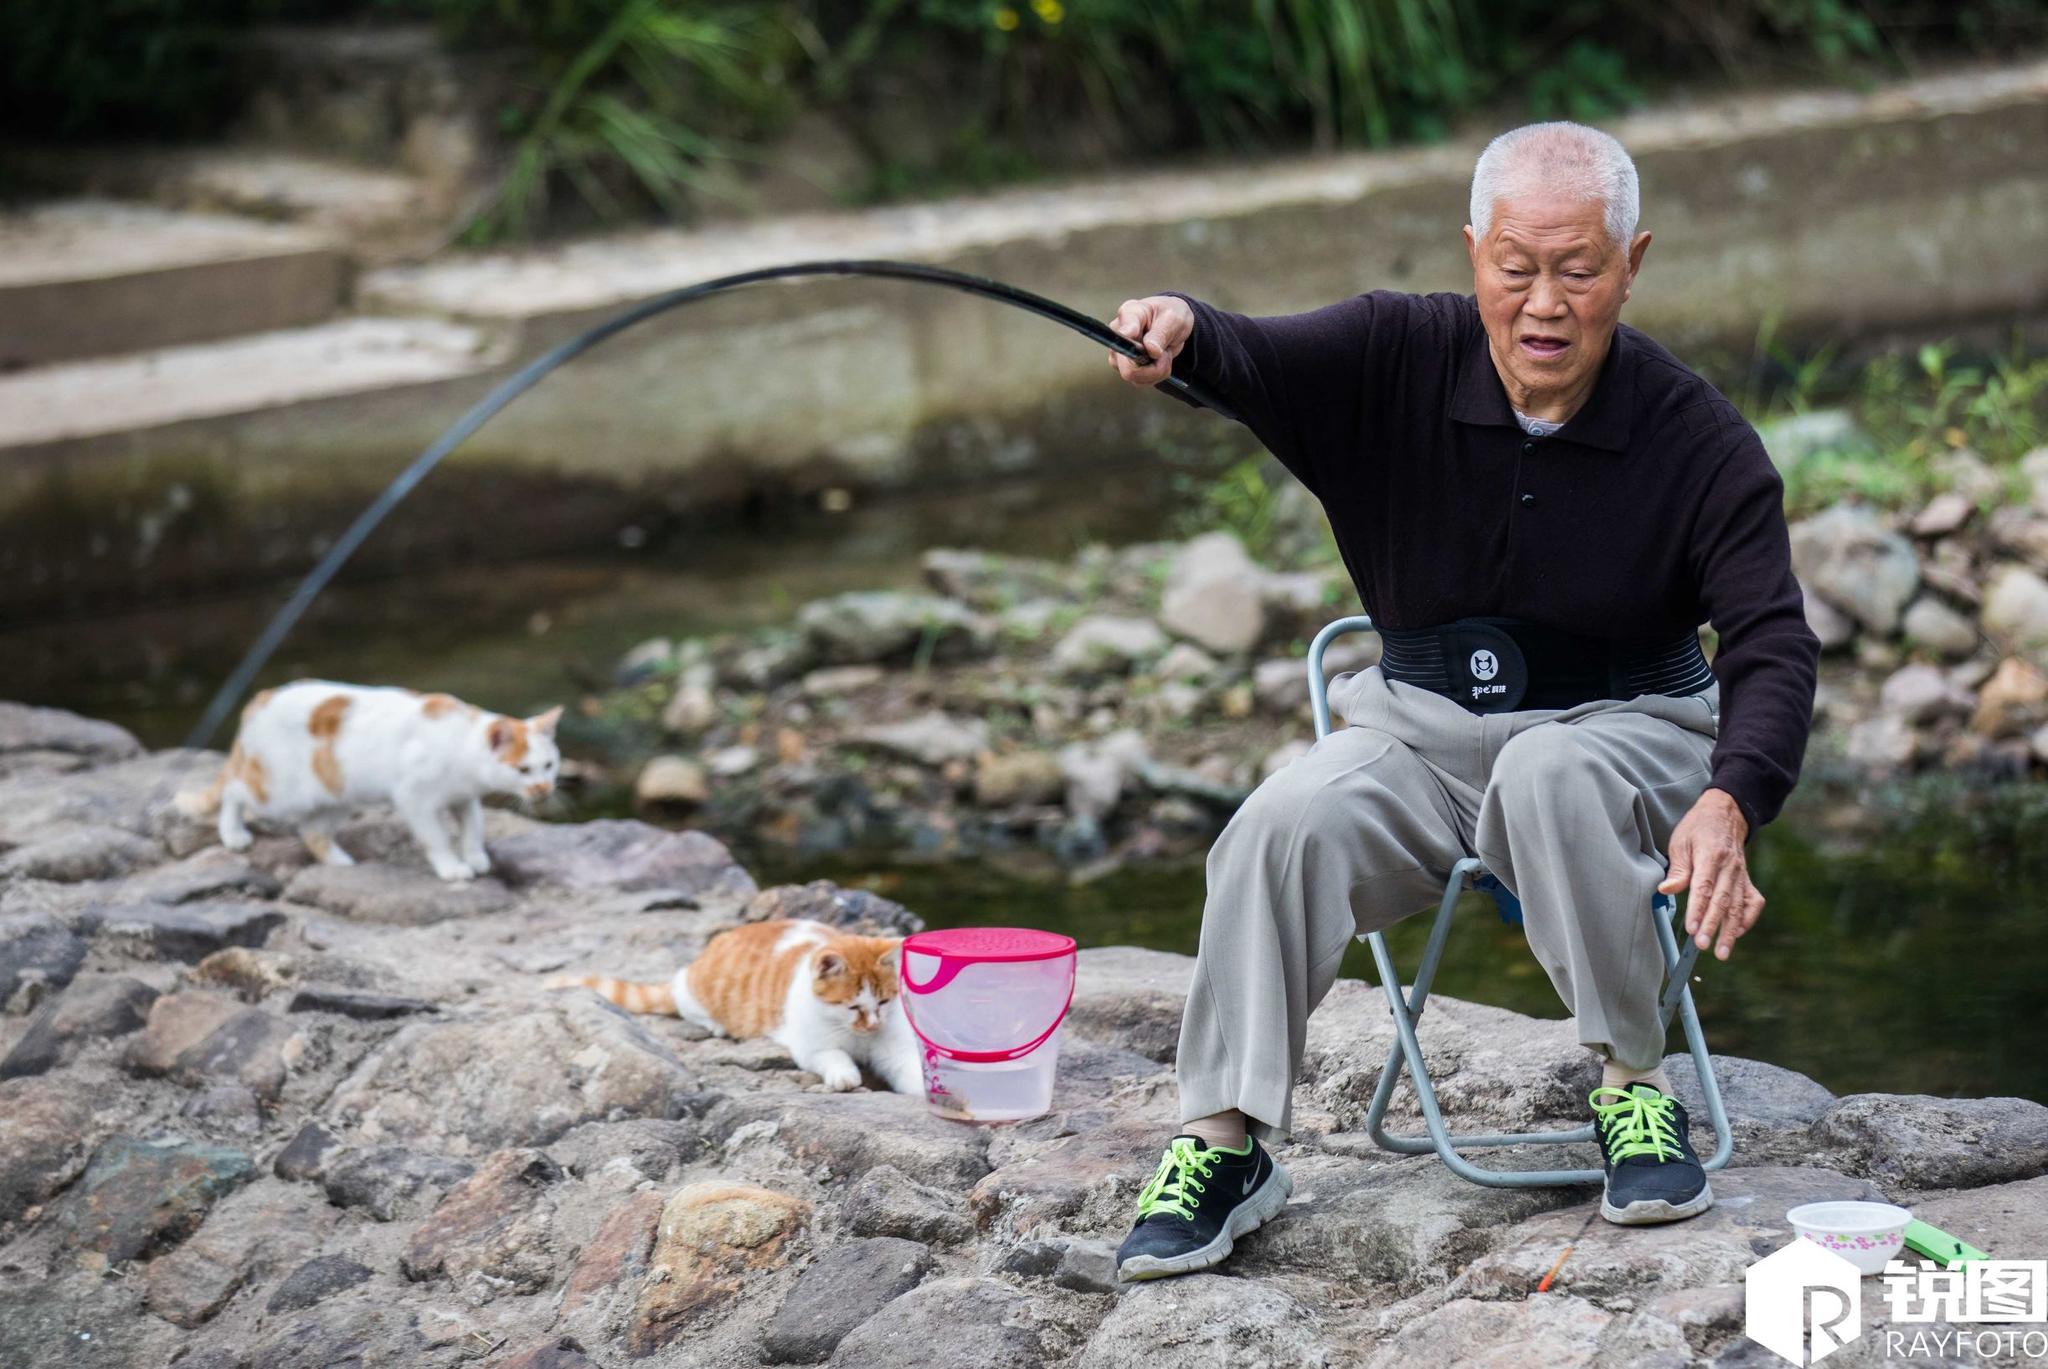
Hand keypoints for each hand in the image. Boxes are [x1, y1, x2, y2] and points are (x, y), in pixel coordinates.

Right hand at [1107, 295, 1193, 385]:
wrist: (1172, 324)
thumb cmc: (1170, 315)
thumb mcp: (1173, 318)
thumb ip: (1161, 333)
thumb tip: (1151, 350)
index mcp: (1129, 314)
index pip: (1123, 333)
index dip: (1132, 346)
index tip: (1147, 347)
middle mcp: (1118, 335)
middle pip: (1127, 367)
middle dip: (1154, 367)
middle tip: (1165, 353)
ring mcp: (1118, 354)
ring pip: (1135, 377)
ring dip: (1156, 371)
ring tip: (1163, 353)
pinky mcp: (1125, 367)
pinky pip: (1140, 382)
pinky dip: (1155, 375)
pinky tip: (1158, 361)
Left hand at [1656, 788, 1761, 961]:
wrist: (1726, 813)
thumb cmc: (1698, 828)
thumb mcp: (1680, 841)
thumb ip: (1677, 869)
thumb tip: (1666, 891)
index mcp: (1710, 855)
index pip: (1704, 887)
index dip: (1698, 910)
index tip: (1691, 928)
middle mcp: (1730, 867)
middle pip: (1722, 901)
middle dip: (1713, 926)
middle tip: (1703, 945)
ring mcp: (1741, 874)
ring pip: (1738, 907)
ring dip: (1731, 931)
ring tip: (1722, 952)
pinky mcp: (1747, 879)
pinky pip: (1753, 902)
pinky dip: (1747, 919)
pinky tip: (1737, 932)